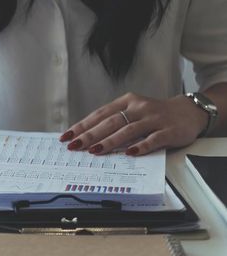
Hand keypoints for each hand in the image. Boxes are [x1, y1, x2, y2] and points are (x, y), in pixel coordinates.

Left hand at [61, 92, 207, 155]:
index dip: (83, 125)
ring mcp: (154, 119)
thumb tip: (87, 135)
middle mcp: (139, 108)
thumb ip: (114, 120)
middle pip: (111, 122)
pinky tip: (129, 153)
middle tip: (75, 145)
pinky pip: (153, 139)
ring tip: (94, 150)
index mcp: (127, 101)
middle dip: (90, 134)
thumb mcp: (133, 110)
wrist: (189, 111)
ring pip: (129, 130)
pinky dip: (140, 146)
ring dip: (110, 141)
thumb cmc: (154, 114)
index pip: (100, 114)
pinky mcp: (169, 131)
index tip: (67, 136)